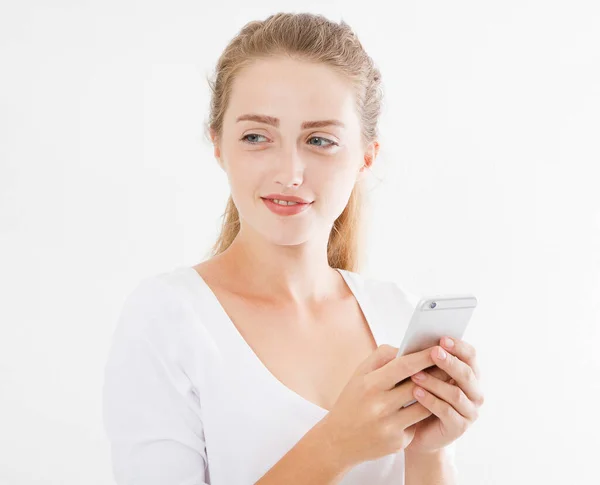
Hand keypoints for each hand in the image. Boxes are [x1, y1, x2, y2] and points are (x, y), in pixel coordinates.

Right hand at [319, 344, 442, 468]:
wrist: (338, 441)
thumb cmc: (352, 402)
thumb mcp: (359, 375)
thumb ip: (381, 357)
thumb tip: (406, 349)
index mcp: (370, 384)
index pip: (403, 366)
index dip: (423, 357)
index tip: (438, 348)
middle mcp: (379, 405)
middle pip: (417, 385)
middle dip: (436, 374)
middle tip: (449, 365)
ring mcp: (389, 426)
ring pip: (424, 406)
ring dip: (435, 395)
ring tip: (445, 385)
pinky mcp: (398, 442)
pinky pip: (418, 423)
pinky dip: (422, 414)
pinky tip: (427, 408)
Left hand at [403, 337, 483, 454]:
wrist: (414, 427)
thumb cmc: (419, 394)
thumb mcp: (423, 373)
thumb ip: (425, 360)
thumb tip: (418, 342)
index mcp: (469, 374)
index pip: (470, 356)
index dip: (458, 346)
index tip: (442, 338)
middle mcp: (474, 392)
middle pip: (466, 374)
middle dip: (449, 362)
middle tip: (433, 352)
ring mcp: (469, 411)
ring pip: (455, 394)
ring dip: (435, 382)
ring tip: (415, 375)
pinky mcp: (459, 427)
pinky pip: (447, 412)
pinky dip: (430, 401)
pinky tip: (416, 393)